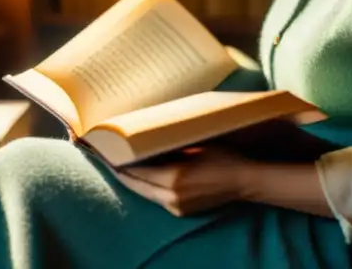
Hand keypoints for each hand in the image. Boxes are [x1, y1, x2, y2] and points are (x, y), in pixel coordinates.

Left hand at [114, 146, 250, 216]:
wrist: (243, 182)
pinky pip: (157, 198)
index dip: (120, 164)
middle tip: (108, 159)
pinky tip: (144, 177)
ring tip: (122, 166)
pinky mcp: (180, 212)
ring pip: (145, 193)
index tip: (108, 153)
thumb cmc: (222, 157)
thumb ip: (172, 147)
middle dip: (121, 173)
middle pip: (136, 185)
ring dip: (133, 181)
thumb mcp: (196, 145)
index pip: (137, 172)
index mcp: (174, 177)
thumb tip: (148, 140)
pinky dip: (148, 187)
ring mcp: (176, 207)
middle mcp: (172, 196)